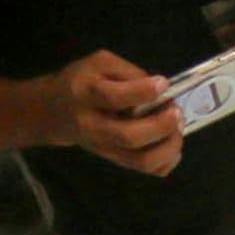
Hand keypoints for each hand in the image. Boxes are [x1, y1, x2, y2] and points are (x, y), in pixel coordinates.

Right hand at [56, 52, 182, 171]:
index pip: (114, 98)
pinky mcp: (117, 161)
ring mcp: (106, 149)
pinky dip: (167, 160)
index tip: (163, 84)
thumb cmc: (83, 82)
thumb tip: (160, 88)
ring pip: (141, 160)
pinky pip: (148, 170)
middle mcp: (93, 127)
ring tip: (177, 127)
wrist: (56, 112)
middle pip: (129, 137)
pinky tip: (170, 143)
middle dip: (161, 125)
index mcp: (85, 95)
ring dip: (168, 146)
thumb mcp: (99, 64)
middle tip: (176, 111)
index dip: (143, 91)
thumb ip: (128, 72)